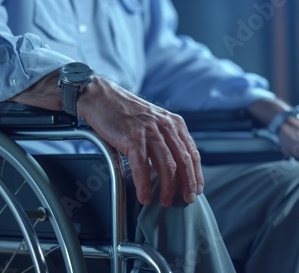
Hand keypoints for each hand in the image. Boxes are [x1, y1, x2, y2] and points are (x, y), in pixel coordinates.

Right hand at [78, 76, 203, 206]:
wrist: (101, 97)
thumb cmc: (124, 112)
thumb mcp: (153, 121)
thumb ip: (165, 139)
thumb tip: (171, 166)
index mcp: (173, 123)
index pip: (192, 152)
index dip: (197, 173)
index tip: (197, 189)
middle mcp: (165, 126)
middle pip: (183, 161)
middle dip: (187, 184)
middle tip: (186, 200)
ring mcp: (149, 131)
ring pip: (167, 165)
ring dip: (167, 187)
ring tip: (164, 201)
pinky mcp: (132, 138)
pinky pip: (142, 166)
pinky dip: (144, 185)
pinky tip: (144, 196)